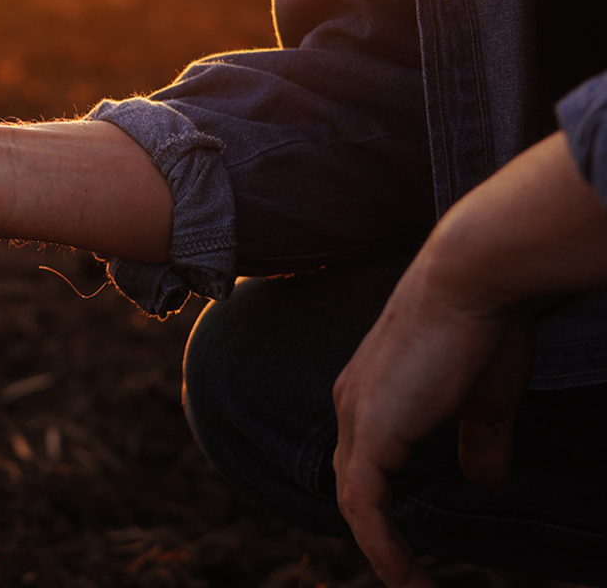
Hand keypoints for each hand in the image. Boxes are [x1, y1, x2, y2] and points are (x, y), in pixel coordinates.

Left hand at [332, 261, 531, 587]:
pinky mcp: (371, 428)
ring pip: (354, 496)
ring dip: (379, 548)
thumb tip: (482, 479)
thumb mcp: (484, 399)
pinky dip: (380, 545)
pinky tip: (406, 578)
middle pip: (353, 480)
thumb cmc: (482, 328)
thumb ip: (477, 442)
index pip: (366, 458)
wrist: (469, 280)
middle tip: (409, 576)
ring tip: (412, 587)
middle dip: (376, 532)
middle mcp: (353, 400)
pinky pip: (363, 503)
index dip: (383, 504)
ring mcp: (356, 413)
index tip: (412, 545)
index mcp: (374, 390)